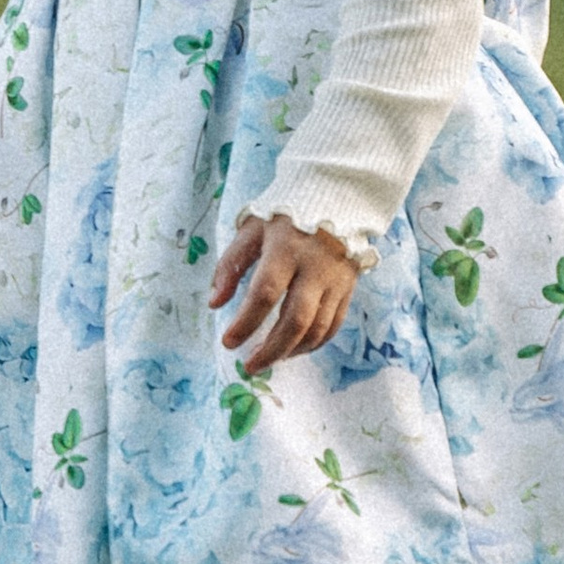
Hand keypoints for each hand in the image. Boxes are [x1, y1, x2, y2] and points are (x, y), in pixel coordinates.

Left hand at [209, 213, 360, 373]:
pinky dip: (314, 344)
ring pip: (318, 328)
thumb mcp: (251, 230)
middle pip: (296, 319)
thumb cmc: (284, 216)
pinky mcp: (349, 287)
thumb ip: (230, 265)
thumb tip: (214, 304)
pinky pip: (334, 325)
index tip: (228, 343)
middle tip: (250, 366)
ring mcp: (336, 279)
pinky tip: (294, 349)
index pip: (265, 293)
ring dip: (292, 351)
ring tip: (269, 359)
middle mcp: (315, 267)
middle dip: (271, 349)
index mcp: (286, 249)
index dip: (246, 322)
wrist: (336, 197)